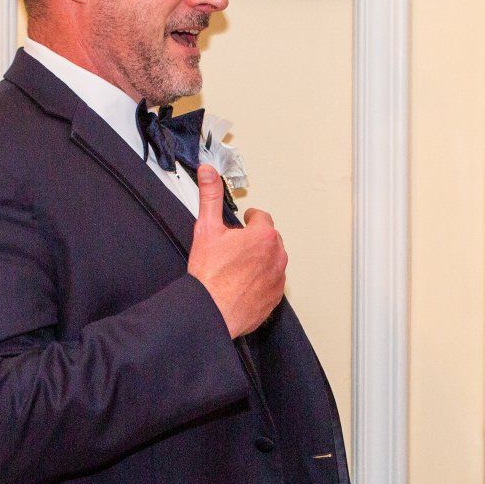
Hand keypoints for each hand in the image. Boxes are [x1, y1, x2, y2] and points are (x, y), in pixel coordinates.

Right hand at [187, 164, 286, 337]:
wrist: (211, 311)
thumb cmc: (210, 275)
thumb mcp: (206, 228)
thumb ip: (209, 196)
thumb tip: (208, 172)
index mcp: (264, 236)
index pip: (262, 218)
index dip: (251, 218)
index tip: (245, 221)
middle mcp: (277, 256)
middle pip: (270, 239)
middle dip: (255, 239)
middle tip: (237, 245)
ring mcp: (278, 278)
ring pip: (273, 261)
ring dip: (260, 259)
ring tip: (239, 265)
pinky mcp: (275, 297)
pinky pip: (272, 282)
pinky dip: (262, 280)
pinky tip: (244, 282)